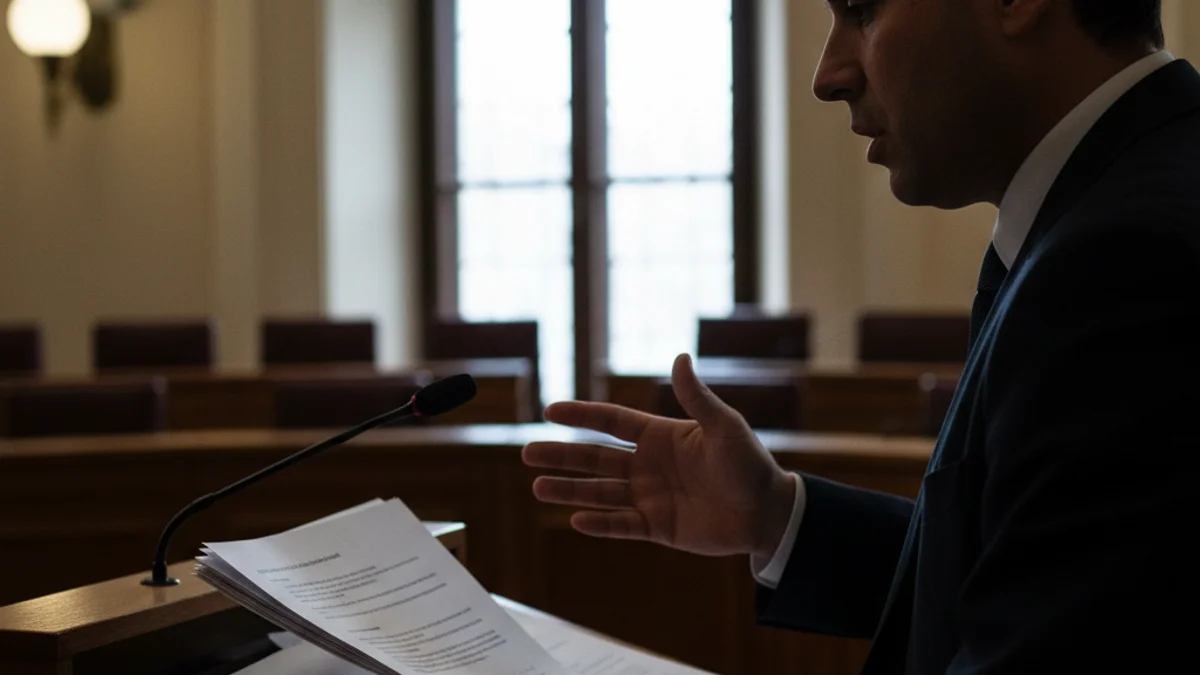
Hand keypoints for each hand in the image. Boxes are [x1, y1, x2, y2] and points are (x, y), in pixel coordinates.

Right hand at [522, 353, 796, 558]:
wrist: (767, 512)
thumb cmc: (749, 464)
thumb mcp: (724, 426)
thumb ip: (697, 398)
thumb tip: (679, 357)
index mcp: (660, 436)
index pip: (611, 422)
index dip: (582, 415)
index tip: (550, 410)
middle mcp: (648, 465)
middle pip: (595, 459)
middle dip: (561, 455)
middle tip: (527, 452)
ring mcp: (650, 497)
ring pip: (600, 492)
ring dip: (569, 490)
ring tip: (537, 487)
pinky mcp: (658, 527)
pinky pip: (621, 525)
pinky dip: (599, 524)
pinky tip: (575, 520)